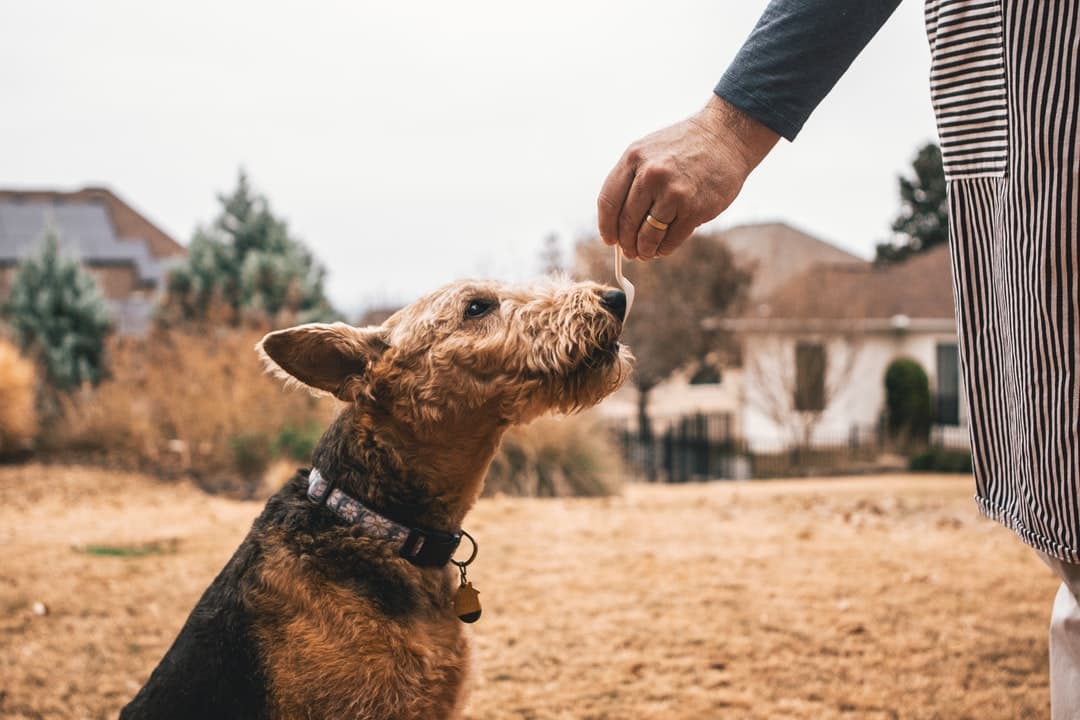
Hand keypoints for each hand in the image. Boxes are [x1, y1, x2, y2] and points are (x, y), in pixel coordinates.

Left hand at [598, 94, 778, 259]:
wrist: (726, 137)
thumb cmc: (684, 147)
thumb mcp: (649, 151)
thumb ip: (631, 180)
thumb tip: (617, 223)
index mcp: (633, 158)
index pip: (608, 202)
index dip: (606, 226)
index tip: (609, 239)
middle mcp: (650, 175)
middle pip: (627, 222)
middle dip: (626, 243)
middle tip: (629, 252)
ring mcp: (673, 193)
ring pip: (648, 235)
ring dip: (644, 250)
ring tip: (645, 253)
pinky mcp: (694, 209)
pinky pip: (671, 239)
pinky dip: (664, 249)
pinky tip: (662, 248)